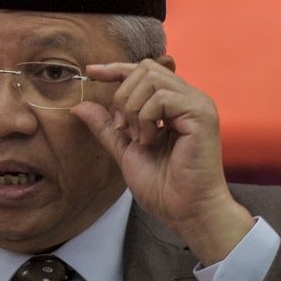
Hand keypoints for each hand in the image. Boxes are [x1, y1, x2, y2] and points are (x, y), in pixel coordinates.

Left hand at [71, 59, 254, 263]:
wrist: (186, 212)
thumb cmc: (163, 187)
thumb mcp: (125, 150)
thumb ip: (106, 126)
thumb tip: (79, 106)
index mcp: (175, 104)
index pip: (144, 71)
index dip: (117, 68)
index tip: (92, 72)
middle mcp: (189, 98)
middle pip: (145, 69)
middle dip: (123, 95)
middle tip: (123, 129)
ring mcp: (197, 104)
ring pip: (152, 79)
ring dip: (134, 109)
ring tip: (138, 138)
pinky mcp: (201, 114)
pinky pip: (162, 97)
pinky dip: (147, 118)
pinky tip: (150, 140)